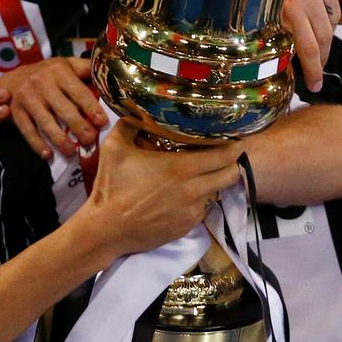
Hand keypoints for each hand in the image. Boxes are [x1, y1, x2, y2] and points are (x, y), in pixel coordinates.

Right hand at [0, 57, 108, 158]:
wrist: (12, 78)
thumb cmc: (48, 74)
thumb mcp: (66, 64)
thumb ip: (86, 69)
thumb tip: (113, 77)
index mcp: (59, 71)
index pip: (79, 91)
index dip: (91, 107)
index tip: (102, 122)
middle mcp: (42, 83)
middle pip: (63, 108)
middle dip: (78, 126)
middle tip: (90, 140)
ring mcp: (27, 97)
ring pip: (45, 121)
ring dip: (59, 139)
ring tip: (72, 152)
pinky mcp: (15, 111)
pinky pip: (27, 130)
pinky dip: (37, 143)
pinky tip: (48, 155)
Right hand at [82, 121, 243, 257]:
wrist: (106, 230)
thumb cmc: (111, 187)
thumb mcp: (115, 147)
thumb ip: (130, 124)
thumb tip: (138, 111)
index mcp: (181, 168)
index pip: (225, 155)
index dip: (235, 145)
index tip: (235, 138)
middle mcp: (193, 190)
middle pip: (232, 175)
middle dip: (232, 164)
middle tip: (223, 156)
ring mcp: (192, 212)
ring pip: (216, 192)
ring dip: (211, 183)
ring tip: (197, 176)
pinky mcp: (186, 227)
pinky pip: (201, 210)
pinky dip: (196, 201)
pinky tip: (180, 196)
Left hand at [283, 0, 338, 92]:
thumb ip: (271, 19)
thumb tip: (279, 47)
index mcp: (290, 3)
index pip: (309, 47)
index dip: (314, 71)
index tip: (315, 85)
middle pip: (325, 36)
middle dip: (322, 57)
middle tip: (317, 71)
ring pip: (334, 17)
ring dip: (326, 32)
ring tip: (315, 40)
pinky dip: (329, 7)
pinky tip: (318, 10)